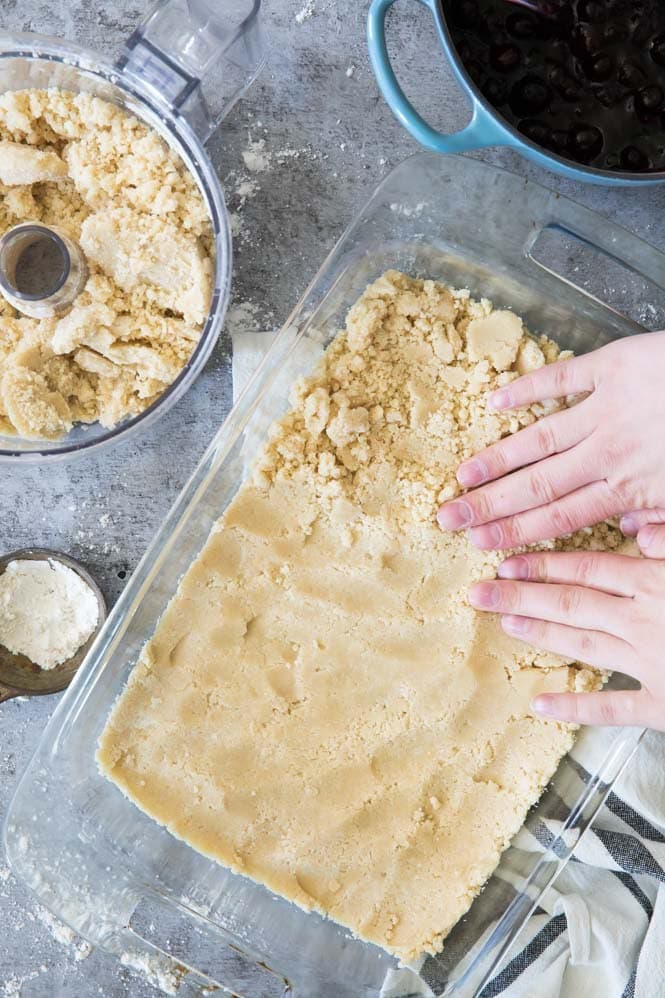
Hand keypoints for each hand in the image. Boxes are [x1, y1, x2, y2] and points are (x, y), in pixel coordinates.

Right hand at [437, 332, 664, 548]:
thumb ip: (663, 524)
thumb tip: (628, 541)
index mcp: (630, 488)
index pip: (559, 519)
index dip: (514, 533)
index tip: (479, 545)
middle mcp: (608, 453)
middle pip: (537, 486)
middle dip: (488, 506)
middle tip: (446, 518)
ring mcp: (607, 408)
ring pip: (539, 439)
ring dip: (497, 458)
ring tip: (462, 474)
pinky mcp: (613, 366)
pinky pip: (562, 379)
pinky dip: (528, 389)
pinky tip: (497, 402)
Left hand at [469, 525, 664, 730]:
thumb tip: (639, 531)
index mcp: (656, 583)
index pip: (588, 569)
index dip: (543, 566)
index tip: (506, 564)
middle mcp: (644, 622)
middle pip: (572, 603)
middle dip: (521, 596)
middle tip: (480, 593)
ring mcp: (651, 665)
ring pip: (585, 645)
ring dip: (542, 634)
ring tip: (505, 624)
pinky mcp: (662, 705)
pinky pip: (613, 708)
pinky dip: (575, 707)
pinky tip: (540, 704)